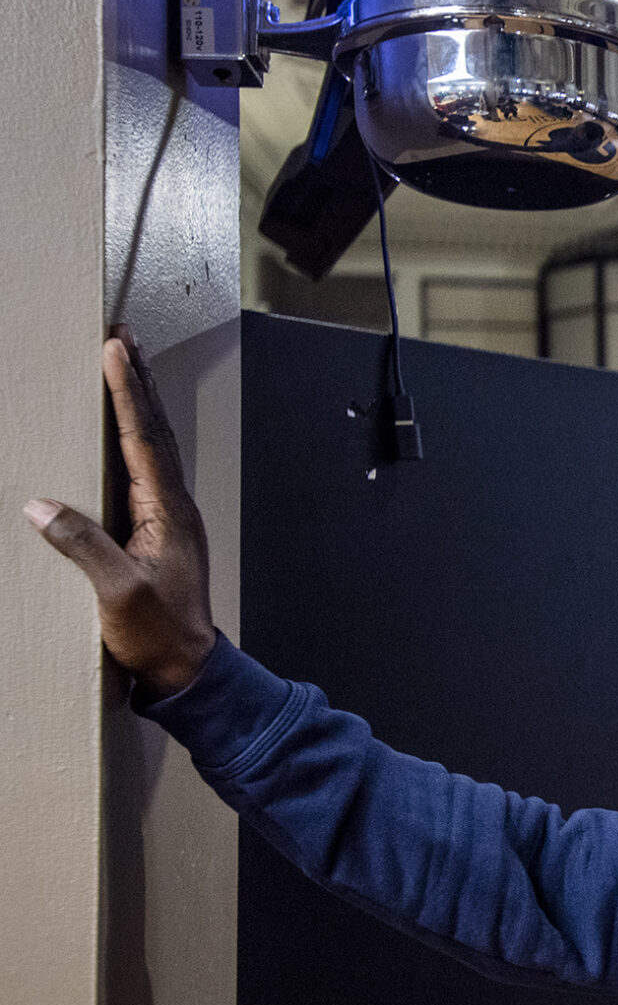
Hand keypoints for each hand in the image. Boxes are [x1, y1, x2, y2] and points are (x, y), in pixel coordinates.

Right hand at [24, 334, 217, 697]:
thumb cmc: (159, 634)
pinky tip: (120, 430)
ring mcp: (167, 516)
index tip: (115, 350)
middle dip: (137, 381)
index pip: (144, 438)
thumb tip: (41, 508)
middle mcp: (173, 505)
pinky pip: (142, 470)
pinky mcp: (156, 530)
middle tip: (122, 337)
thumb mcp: (117, 592)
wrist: (189, 667)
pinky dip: (132, 438)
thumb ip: (83, 548)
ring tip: (123, 365)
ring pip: (150, 446)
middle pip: (153, 430)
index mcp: (168, 511)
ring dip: (137, 404)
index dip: (128, 392)